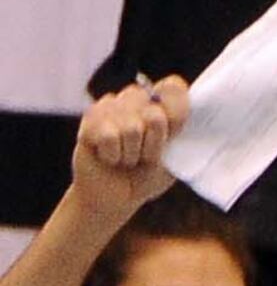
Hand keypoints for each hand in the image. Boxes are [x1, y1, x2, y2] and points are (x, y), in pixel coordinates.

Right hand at [71, 80, 186, 222]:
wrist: (117, 196)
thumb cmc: (147, 176)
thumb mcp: (173, 158)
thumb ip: (178, 132)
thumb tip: (173, 111)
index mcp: (160, 104)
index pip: (173, 88)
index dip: (177, 114)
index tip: (173, 136)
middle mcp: (135, 100)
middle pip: (154, 113)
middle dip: (153, 145)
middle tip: (145, 157)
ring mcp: (110, 106)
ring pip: (131, 127)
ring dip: (132, 154)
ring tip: (126, 158)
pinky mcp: (89, 118)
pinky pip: (109, 136)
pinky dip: (113, 155)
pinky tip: (109, 157)